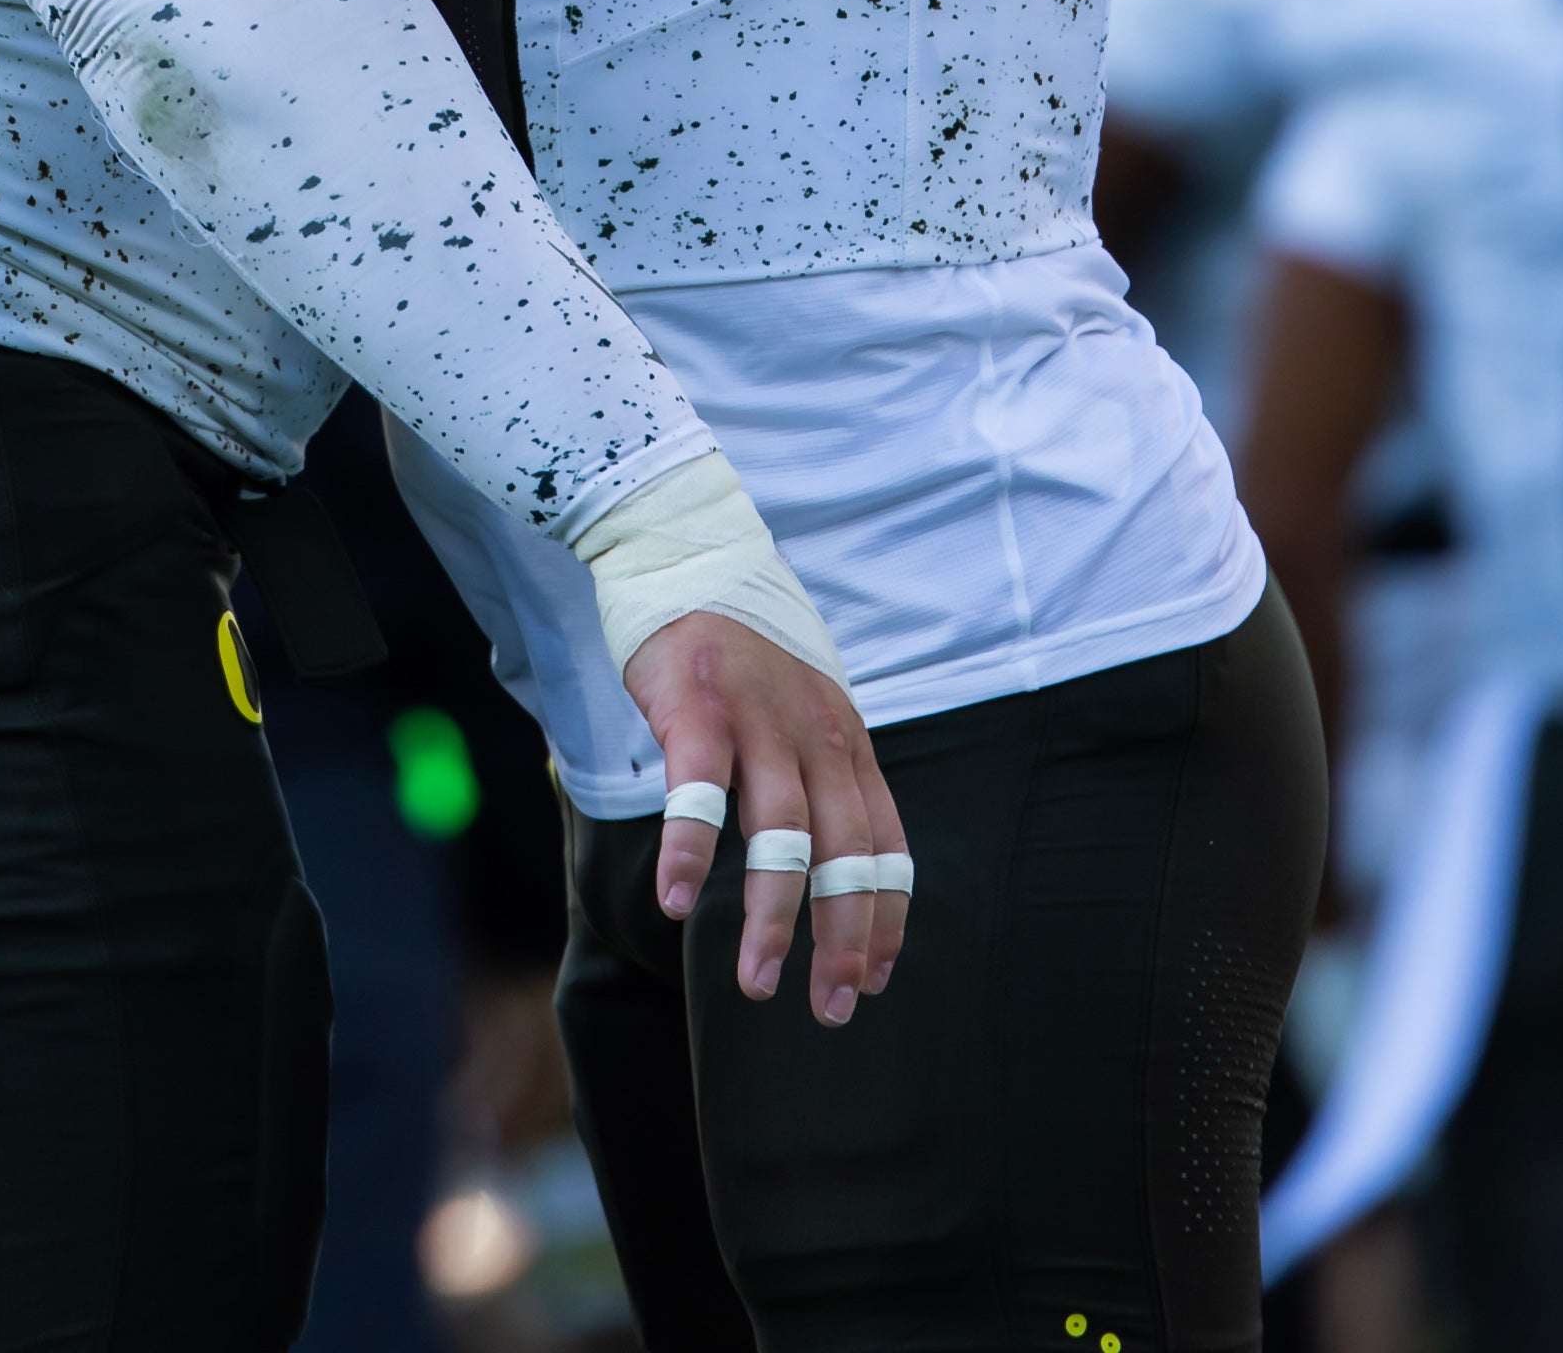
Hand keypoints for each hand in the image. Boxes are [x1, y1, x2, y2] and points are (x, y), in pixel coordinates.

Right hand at [622, 612, 908, 1025]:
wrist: (689, 555)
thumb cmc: (745, 648)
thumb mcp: (807, 706)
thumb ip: (820, 773)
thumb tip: (830, 857)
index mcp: (847, 741)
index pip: (885, 845)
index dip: (884, 916)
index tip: (874, 977)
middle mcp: (817, 735)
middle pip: (845, 853)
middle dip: (842, 938)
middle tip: (831, 1008)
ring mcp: (759, 720)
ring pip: (781, 835)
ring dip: (770, 918)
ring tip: (756, 984)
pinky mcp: (699, 708)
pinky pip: (699, 791)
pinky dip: (689, 850)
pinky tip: (677, 902)